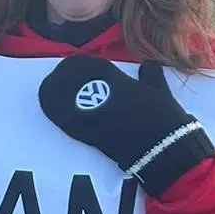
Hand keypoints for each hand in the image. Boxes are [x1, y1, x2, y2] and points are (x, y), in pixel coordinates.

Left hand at [38, 57, 214, 196]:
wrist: (162, 148)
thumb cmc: (164, 119)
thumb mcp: (159, 90)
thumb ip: (151, 76)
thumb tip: (147, 65)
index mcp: (117, 79)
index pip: (87, 65)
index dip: (75, 66)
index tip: (70, 69)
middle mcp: (100, 92)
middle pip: (68, 77)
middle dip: (60, 79)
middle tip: (55, 82)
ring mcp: (91, 112)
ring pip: (61, 97)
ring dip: (53, 94)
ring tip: (49, 94)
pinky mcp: (85, 133)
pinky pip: (63, 118)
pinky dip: (55, 112)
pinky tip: (51, 109)